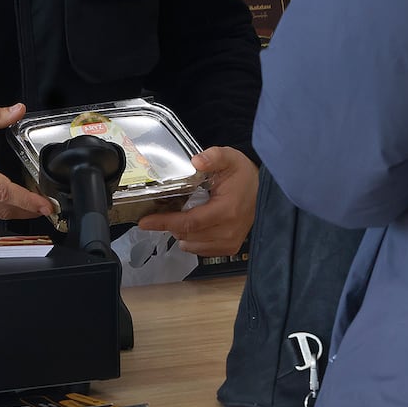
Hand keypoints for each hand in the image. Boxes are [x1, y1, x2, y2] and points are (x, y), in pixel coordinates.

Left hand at [136, 146, 257, 256]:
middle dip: (170, 224)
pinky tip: (192, 225)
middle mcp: (228, 231)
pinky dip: (191, 239)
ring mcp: (229, 242)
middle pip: (187, 235)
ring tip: (179, 215)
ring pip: (191, 245)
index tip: (145, 222)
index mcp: (226, 211)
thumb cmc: (243, 175)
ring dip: (180, 232)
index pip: (189, 222)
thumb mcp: (229, 158)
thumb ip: (213, 156)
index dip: (165, 222)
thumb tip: (196, 161)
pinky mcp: (229, 248)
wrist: (263, 191)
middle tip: (161, 211)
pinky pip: (201, 250)